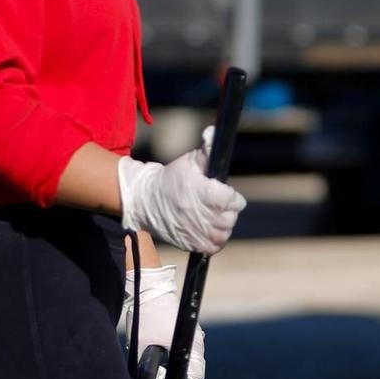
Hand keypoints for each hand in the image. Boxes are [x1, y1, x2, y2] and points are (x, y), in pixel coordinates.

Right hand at [116, 129, 246, 253]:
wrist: (146, 201)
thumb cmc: (172, 178)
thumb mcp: (190, 161)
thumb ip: (208, 148)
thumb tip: (215, 131)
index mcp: (203, 193)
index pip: (232, 200)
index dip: (231, 196)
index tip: (224, 192)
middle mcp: (200, 215)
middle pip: (230, 217)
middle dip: (227, 210)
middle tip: (218, 204)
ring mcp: (195, 232)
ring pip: (224, 233)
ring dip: (223, 225)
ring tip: (213, 216)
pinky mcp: (190, 244)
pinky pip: (214, 246)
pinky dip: (215, 239)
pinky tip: (209, 228)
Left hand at [118, 262, 205, 378]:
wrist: (150, 288)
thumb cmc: (147, 316)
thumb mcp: (143, 345)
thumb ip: (147, 366)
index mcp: (190, 347)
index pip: (195, 378)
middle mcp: (196, 342)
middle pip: (195, 372)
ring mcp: (194, 336)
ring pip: (192, 362)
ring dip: (179, 371)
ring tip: (161, 375)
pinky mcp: (188, 331)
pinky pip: (188, 351)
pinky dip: (179, 360)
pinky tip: (164, 360)